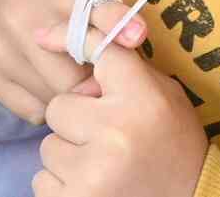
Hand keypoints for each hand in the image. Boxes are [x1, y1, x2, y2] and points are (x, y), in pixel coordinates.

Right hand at [0, 0, 145, 124]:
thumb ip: (108, 4)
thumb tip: (136, 37)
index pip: (86, 16)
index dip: (114, 29)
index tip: (137, 38)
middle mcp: (20, 19)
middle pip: (70, 75)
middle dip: (96, 79)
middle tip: (110, 75)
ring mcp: (1, 49)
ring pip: (53, 98)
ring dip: (75, 95)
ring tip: (84, 76)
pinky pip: (33, 111)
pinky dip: (51, 102)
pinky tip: (56, 79)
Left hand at [35, 41, 207, 196]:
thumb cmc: (176, 146)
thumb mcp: (166, 96)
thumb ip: (125, 71)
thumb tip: (69, 45)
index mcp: (141, 98)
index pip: (97, 51)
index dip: (76, 43)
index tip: (45, 38)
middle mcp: (115, 132)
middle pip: (58, 106)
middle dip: (75, 120)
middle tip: (102, 136)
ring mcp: (93, 174)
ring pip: (48, 147)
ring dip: (69, 156)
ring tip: (102, 166)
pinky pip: (42, 182)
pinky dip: (62, 186)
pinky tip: (93, 188)